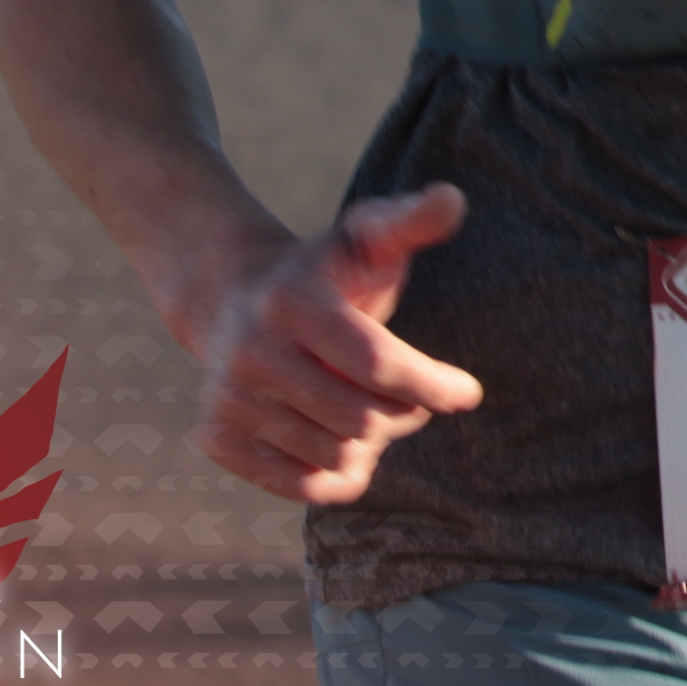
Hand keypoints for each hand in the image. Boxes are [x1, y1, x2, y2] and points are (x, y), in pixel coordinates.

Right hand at [186, 184, 484, 504]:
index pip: (378, 363)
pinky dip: (339, 474)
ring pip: (337, 456)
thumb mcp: (366, 237)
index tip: (469, 394)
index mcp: (292, 302)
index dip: (433, 385)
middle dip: (404, 411)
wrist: (232, 297)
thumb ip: (412, 220)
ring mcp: (228, 400)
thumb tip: (451, 198)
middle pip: (363, 418)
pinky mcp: (217, 438)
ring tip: (368, 406)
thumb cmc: (324, 271)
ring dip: (372, 441)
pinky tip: (343, 439)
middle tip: (409, 394)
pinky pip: (303, 486)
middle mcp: (251, 354)